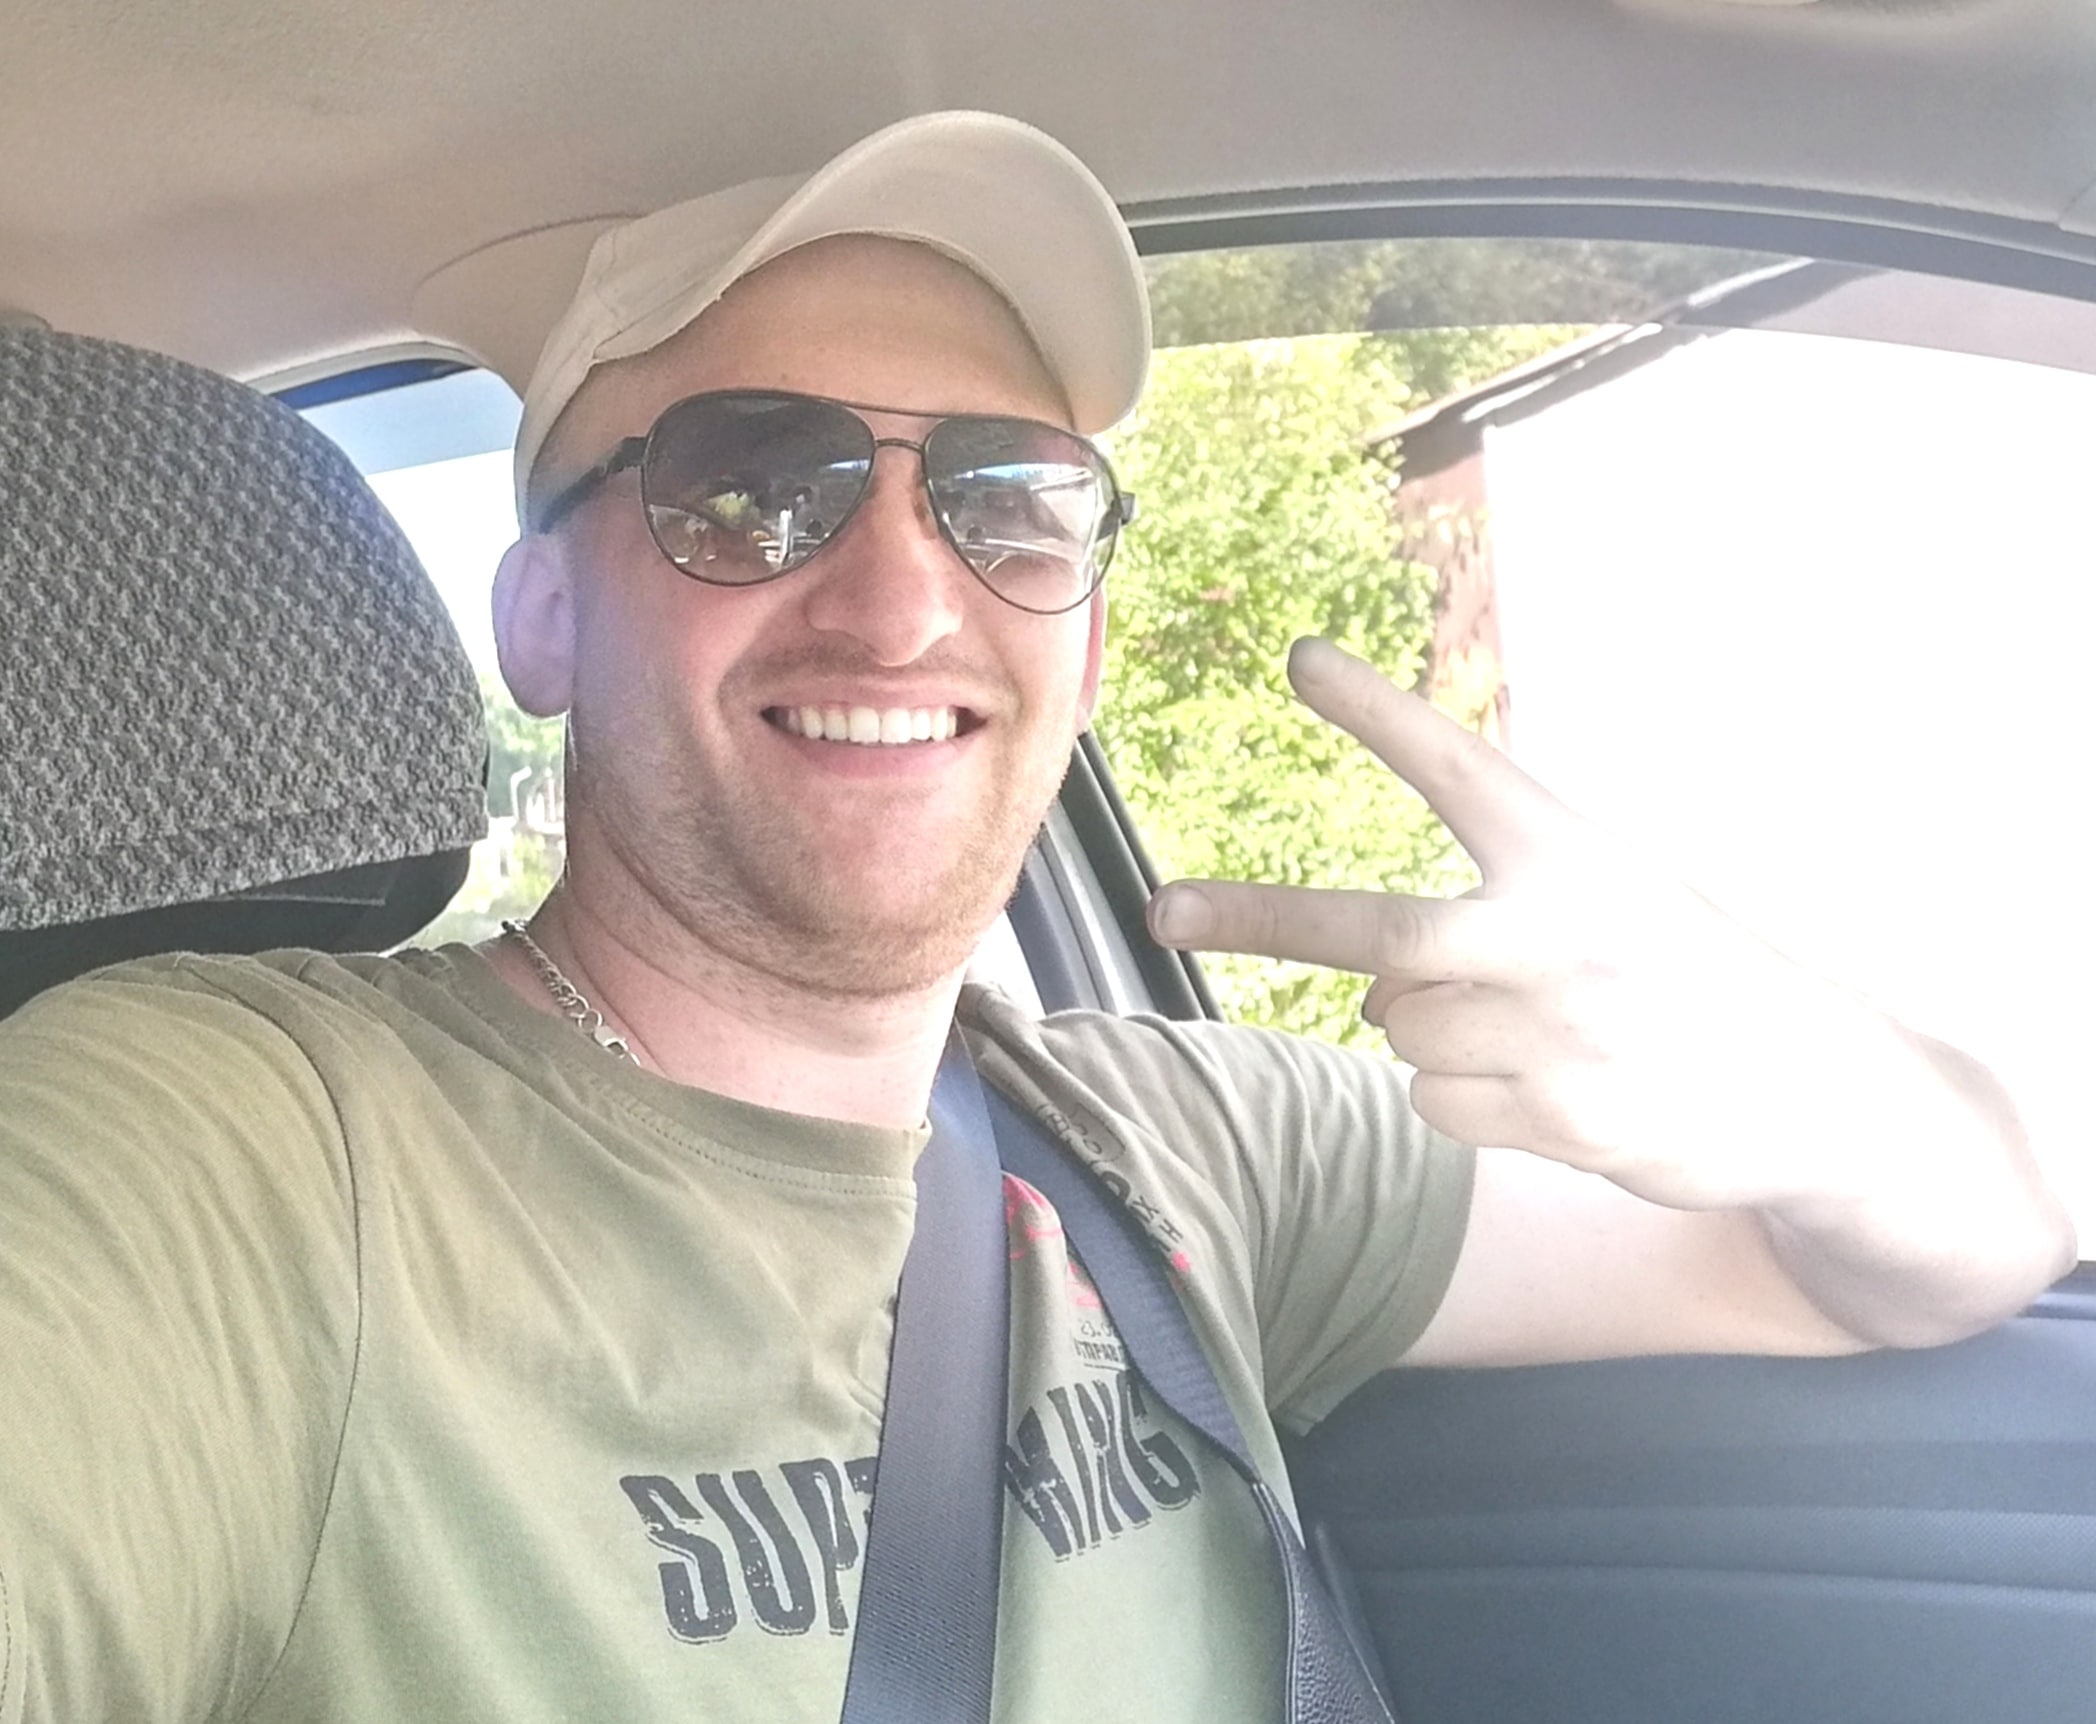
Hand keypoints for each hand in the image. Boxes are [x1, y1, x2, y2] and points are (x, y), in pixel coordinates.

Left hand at [1145, 637, 1928, 1215]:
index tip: (1301, 659)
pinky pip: (1436, 1103)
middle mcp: (1562, 936)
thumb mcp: (1624, 896)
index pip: (1460, 769)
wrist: (1823, 1093)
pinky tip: (1551, 1086)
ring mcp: (1562, 1033)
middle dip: (1261, 919)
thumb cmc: (1692, 975)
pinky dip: (1462, 1097)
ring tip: (1535, 1028)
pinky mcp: (1563, 1118)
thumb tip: (1376, 999)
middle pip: (1379, 934)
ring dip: (1430, 1031)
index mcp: (1578, 855)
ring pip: (1403, 1030)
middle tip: (1166, 910)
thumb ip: (1498, 918)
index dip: (1378, 713)